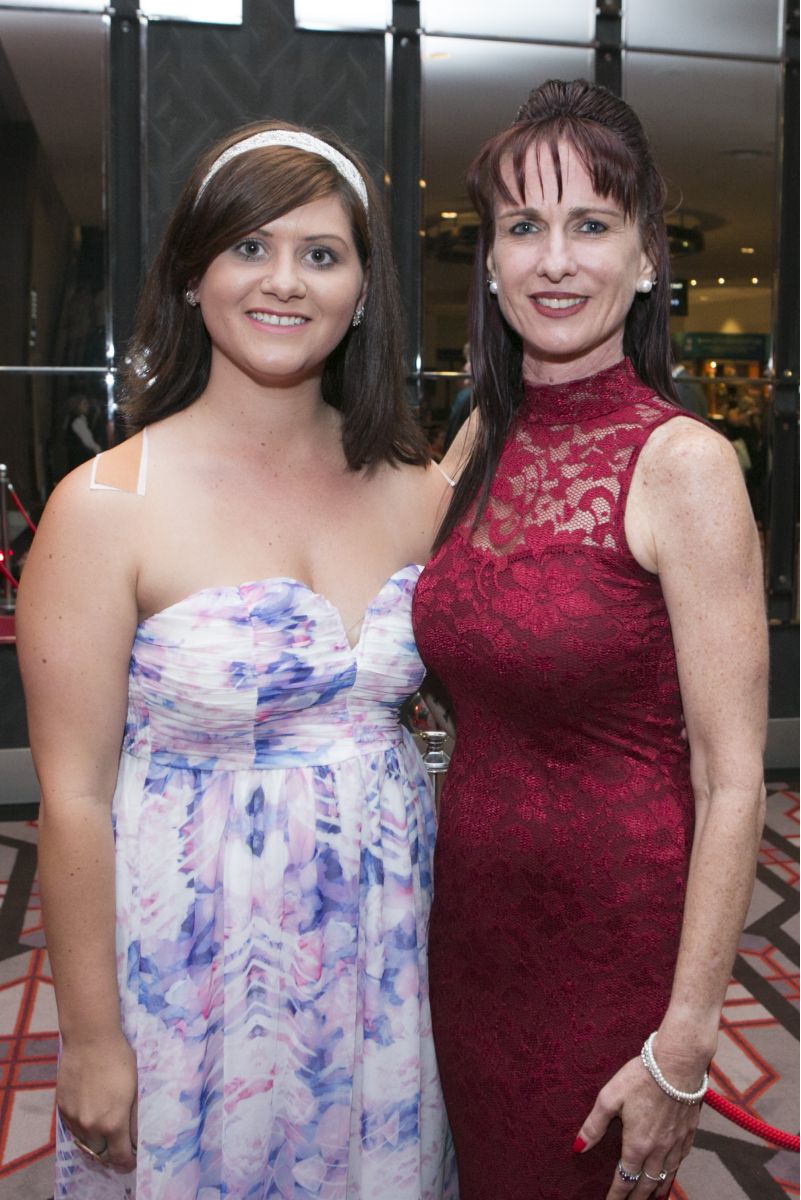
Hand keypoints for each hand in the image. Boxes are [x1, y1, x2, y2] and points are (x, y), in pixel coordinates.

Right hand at [57, 1032, 137, 1172]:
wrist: (90, 1039)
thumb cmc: (119, 1059)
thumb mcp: (134, 1089)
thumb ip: (133, 1118)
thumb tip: (134, 1137)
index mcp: (112, 1123)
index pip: (119, 1157)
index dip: (127, 1162)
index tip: (130, 1160)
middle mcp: (90, 1125)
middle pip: (100, 1152)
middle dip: (110, 1151)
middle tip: (118, 1143)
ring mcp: (73, 1117)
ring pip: (84, 1140)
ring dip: (95, 1139)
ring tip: (104, 1128)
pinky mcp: (61, 1107)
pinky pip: (72, 1127)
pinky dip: (82, 1126)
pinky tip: (90, 1114)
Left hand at [574, 1054, 700, 1197]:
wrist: (678, 1064)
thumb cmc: (641, 1076)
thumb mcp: (610, 1097)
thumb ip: (594, 1125)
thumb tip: (578, 1147)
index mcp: (637, 1144)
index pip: (624, 1179)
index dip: (616, 1195)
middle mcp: (659, 1150)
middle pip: (646, 1184)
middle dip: (636, 1198)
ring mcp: (676, 1143)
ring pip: (666, 1176)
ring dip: (656, 1191)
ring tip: (649, 1199)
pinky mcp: (689, 1133)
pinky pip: (680, 1162)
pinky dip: (673, 1174)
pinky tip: (669, 1173)